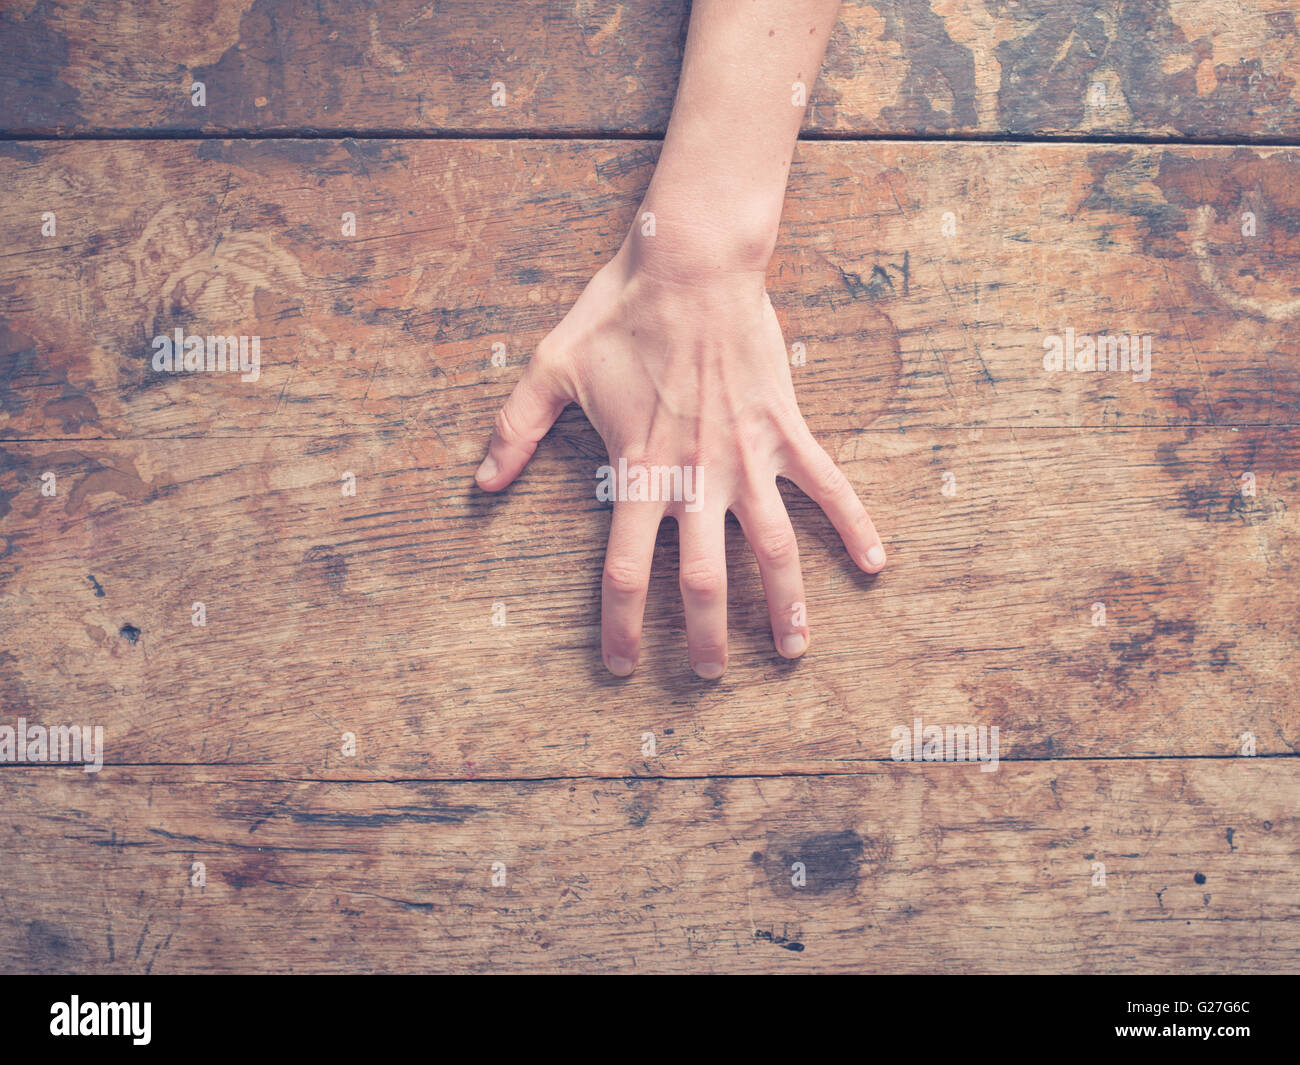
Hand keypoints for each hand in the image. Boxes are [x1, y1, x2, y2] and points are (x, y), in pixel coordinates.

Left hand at [474, 241, 886, 677]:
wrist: (690, 262)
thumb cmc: (620, 311)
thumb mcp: (552, 367)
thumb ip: (515, 429)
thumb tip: (482, 483)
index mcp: (638, 471)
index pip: (625, 571)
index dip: (620, 627)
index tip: (621, 667)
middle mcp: (696, 476)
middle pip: (702, 579)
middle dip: (706, 636)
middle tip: (708, 674)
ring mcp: (747, 456)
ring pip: (773, 549)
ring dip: (785, 604)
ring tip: (792, 650)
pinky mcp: (785, 429)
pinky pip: (828, 486)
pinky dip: (854, 525)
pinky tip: (874, 565)